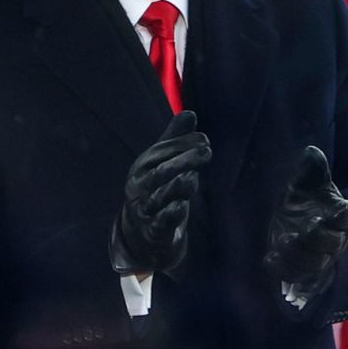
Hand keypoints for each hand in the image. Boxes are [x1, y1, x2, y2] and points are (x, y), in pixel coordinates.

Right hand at [110, 110, 210, 274]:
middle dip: (183, 160)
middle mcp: (141, 186)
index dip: (183, 144)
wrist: (140, 235)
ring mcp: (145, 209)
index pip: (162, 152)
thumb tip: (190, 113)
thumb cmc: (155, 191)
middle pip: (161, 171)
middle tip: (207, 152)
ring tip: (193, 178)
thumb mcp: (162, 165)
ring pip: (161, 196)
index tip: (205, 140)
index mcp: (144, 167)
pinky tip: (181, 206)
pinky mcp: (153, 232)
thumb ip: (175, 140)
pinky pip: (160, 222)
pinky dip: (170, 214)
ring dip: (178, 185)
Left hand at [264, 146, 347, 300]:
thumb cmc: (305, 196)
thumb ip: (312, 167)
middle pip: (331, 245)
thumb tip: (311, 152)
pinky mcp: (298, 269)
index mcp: (338, 214)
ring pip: (314, 264)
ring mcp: (316, 257)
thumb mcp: (308, 179)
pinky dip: (283, 270)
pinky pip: (295, 277)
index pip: (346, 217)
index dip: (344, 214)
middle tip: (303, 228)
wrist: (293, 217)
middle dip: (318, 239)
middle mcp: (332, 239)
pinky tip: (269, 259)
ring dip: (299, 256)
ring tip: (282, 241)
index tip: (340, 206)